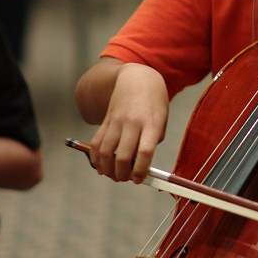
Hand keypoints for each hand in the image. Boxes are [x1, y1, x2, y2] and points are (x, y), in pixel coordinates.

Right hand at [87, 62, 168, 182]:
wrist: (137, 78)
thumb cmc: (154, 101)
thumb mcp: (162, 119)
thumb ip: (152, 140)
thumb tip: (140, 164)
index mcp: (151, 123)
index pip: (145, 152)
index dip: (141, 170)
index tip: (139, 179)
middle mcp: (132, 122)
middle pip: (122, 156)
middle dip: (122, 175)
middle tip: (125, 179)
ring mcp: (117, 121)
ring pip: (105, 152)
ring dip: (108, 169)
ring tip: (113, 175)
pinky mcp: (106, 120)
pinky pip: (96, 142)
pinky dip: (95, 158)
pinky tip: (101, 166)